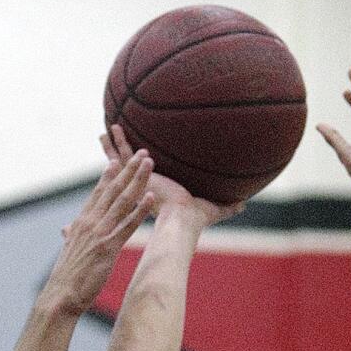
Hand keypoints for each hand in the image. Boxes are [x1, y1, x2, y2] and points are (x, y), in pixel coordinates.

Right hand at [40, 143, 155, 317]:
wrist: (61, 295)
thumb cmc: (66, 278)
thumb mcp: (69, 251)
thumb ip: (72, 237)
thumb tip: (68, 231)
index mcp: (80, 222)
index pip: (97, 194)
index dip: (108, 176)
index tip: (118, 161)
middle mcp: (90, 222)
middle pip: (113, 190)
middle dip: (129, 170)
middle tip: (142, 154)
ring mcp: (99, 233)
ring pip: (122, 201)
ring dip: (137, 180)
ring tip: (149, 164)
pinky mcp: (108, 247)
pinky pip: (127, 225)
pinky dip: (140, 210)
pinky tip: (151, 197)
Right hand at [102, 123, 243, 232]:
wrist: (182, 220)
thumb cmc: (197, 219)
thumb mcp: (214, 208)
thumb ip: (228, 206)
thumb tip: (245, 204)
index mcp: (160, 193)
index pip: (149, 178)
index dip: (142, 169)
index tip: (140, 160)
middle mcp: (147, 186)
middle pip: (132, 167)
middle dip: (123, 155)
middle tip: (115, 142)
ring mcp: (138, 181)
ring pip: (122, 159)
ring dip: (114, 145)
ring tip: (106, 130)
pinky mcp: (134, 177)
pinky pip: (121, 156)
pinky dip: (113, 145)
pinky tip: (106, 132)